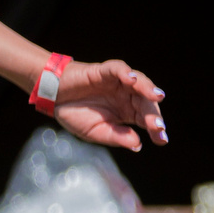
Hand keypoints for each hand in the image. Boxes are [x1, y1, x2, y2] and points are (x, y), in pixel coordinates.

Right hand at [48, 58, 166, 150]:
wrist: (52, 99)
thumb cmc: (75, 115)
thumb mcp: (95, 132)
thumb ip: (116, 137)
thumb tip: (138, 144)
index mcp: (127, 112)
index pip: (147, 119)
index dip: (156, 129)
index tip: (161, 140)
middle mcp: (127, 96)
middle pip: (146, 102)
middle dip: (153, 114)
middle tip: (158, 126)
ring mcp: (117, 83)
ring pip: (139, 82)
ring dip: (148, 89)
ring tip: (157, 96)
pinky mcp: (104, 72)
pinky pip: (118, 69)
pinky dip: (125, 72)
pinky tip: (131, 80)